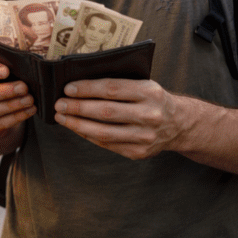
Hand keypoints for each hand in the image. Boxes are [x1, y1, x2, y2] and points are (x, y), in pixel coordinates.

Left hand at [54, 77, 181, 159]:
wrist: (179, 124)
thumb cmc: (154, 99)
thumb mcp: (145, 84)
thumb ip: (119, 83)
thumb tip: (81, 84)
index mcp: (150, 92)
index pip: (112, 89)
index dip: (87, 89)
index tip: (68, 88)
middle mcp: (149, 115)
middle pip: (106, 112)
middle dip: (78, 108)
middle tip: (59, 104)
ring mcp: (144, 137)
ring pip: (104, 132)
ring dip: (78, 124)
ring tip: (62, 117)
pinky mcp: (139, 153)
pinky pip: (107, 145)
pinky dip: (88, 136)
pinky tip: (77, 128)